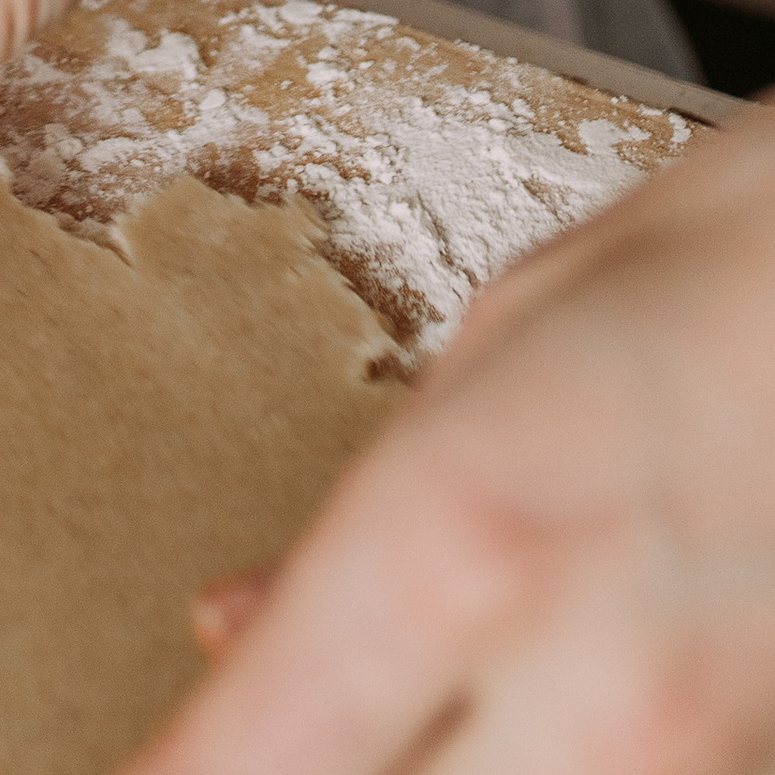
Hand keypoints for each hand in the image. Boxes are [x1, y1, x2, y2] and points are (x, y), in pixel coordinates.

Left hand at [131, 113, 774, 774]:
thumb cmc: (751, 241)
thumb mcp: (517, 331)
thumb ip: (376, 511)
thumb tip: (240, 634)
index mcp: (467, 539)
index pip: (251, 759)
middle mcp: (586, 693)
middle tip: (267, 737)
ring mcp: (707, 760)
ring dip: (430, 769)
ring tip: (392, 714)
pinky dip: (542, 769)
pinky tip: (514, 728)